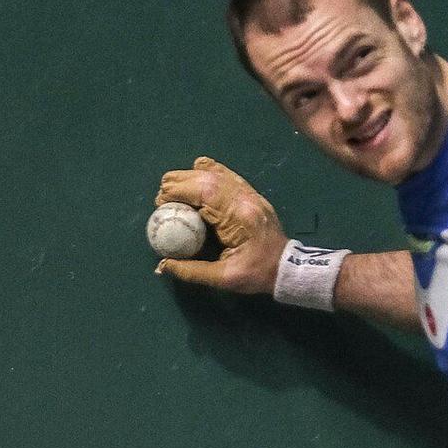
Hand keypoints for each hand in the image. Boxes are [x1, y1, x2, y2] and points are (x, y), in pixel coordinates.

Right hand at [152, 157, 287, 293]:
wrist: (287, 268)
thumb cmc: (257, 274)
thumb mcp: (223, 278)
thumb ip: (191, 271)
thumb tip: (162, 265)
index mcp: (238, 217)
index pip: (204, 193)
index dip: (178, 192)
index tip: (160, 202)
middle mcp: (245, 199)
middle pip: (209, 179)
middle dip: (180, 182)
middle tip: (161, 194)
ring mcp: (250, 195)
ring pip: (218, 174)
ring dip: (192, 175)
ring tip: (172, 183)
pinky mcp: (251, 196)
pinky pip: (228, 176)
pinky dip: (210, 172)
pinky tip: (198, 170)